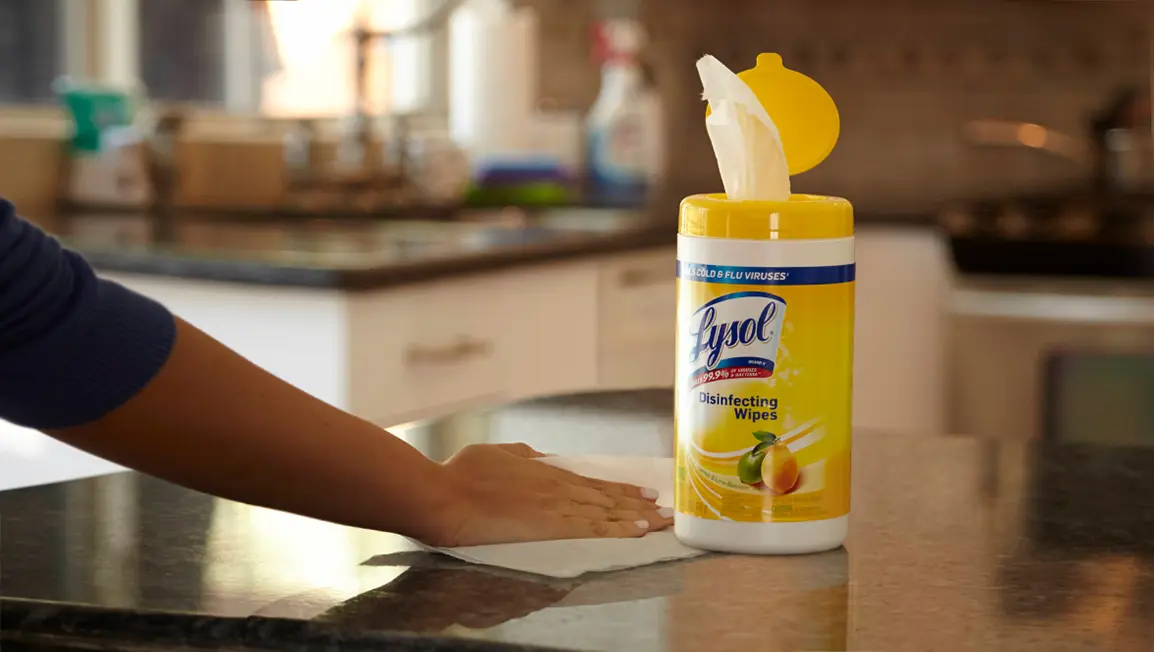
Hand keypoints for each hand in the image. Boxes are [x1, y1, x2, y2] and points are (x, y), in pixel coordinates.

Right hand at [424, 443, 672, 546]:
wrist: (445, 496)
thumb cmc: (463, 474)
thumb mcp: (499, 453)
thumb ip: (524, 455)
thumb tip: (539, 456)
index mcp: (546, 471)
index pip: (593, 482)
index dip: (621, 488)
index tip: (644, 492)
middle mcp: (558, 487)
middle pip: (608, 497)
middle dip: (639, 505)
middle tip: (667, 510)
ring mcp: (555, 506)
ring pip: (607, 512)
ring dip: (637, 517)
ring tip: (661, 522)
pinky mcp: (549, 525)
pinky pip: (592, 528)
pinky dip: (618, 529)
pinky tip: (637, 531)